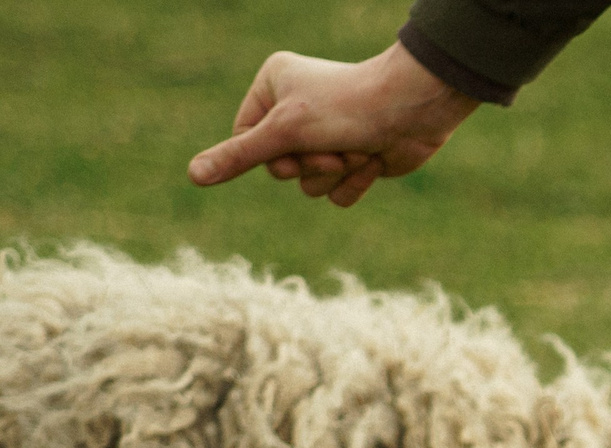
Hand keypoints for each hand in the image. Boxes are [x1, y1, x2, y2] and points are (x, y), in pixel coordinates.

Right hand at [187, 42, 479, 208]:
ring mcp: (328, 137)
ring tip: (356, 148)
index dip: (266, 155)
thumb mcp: (284, 132)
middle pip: (279, 166)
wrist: (413, 112)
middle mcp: (297, 110)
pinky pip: (337, 194)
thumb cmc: (346, 108)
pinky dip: (354, 183)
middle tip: (330, 147)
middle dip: (308, 164)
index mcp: (273, 87)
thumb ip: (239, 156)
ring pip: (309, 184)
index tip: (287, 147)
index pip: (245, 139)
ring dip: (334, 173)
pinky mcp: (354, 160)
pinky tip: (374, 160)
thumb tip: (193, 176)